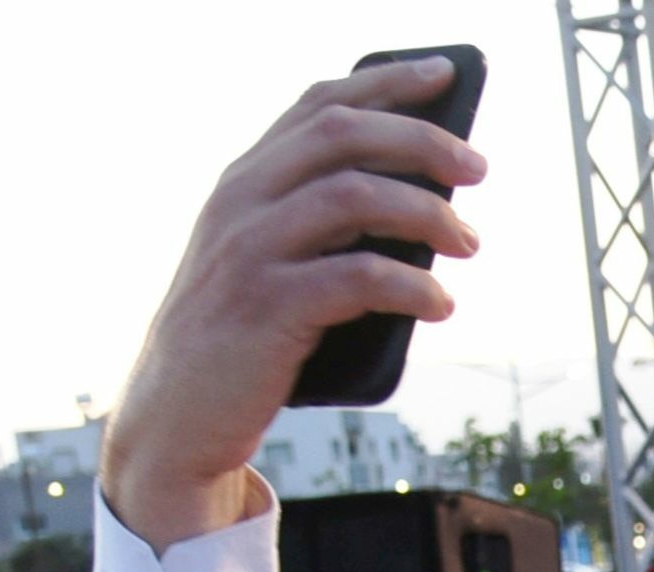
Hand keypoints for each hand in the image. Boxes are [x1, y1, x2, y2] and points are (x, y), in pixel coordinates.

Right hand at [100, 58, 487, 545]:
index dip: (386, 84)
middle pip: (342, 136)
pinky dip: (412, 286)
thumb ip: (324, 224)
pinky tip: (441, 305)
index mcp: (245, 181)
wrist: (176, 415)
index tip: (446, 74)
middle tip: (477, 171)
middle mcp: (241, 202)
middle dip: (421, 141)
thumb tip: (426, 204)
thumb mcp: (274, 261)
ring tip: (470, 244)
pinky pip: (356, 277)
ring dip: (427, 214)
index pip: (319, 107)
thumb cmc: (244, 336)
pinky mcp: (265, 308)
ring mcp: (249, 251)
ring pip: (352, 195)